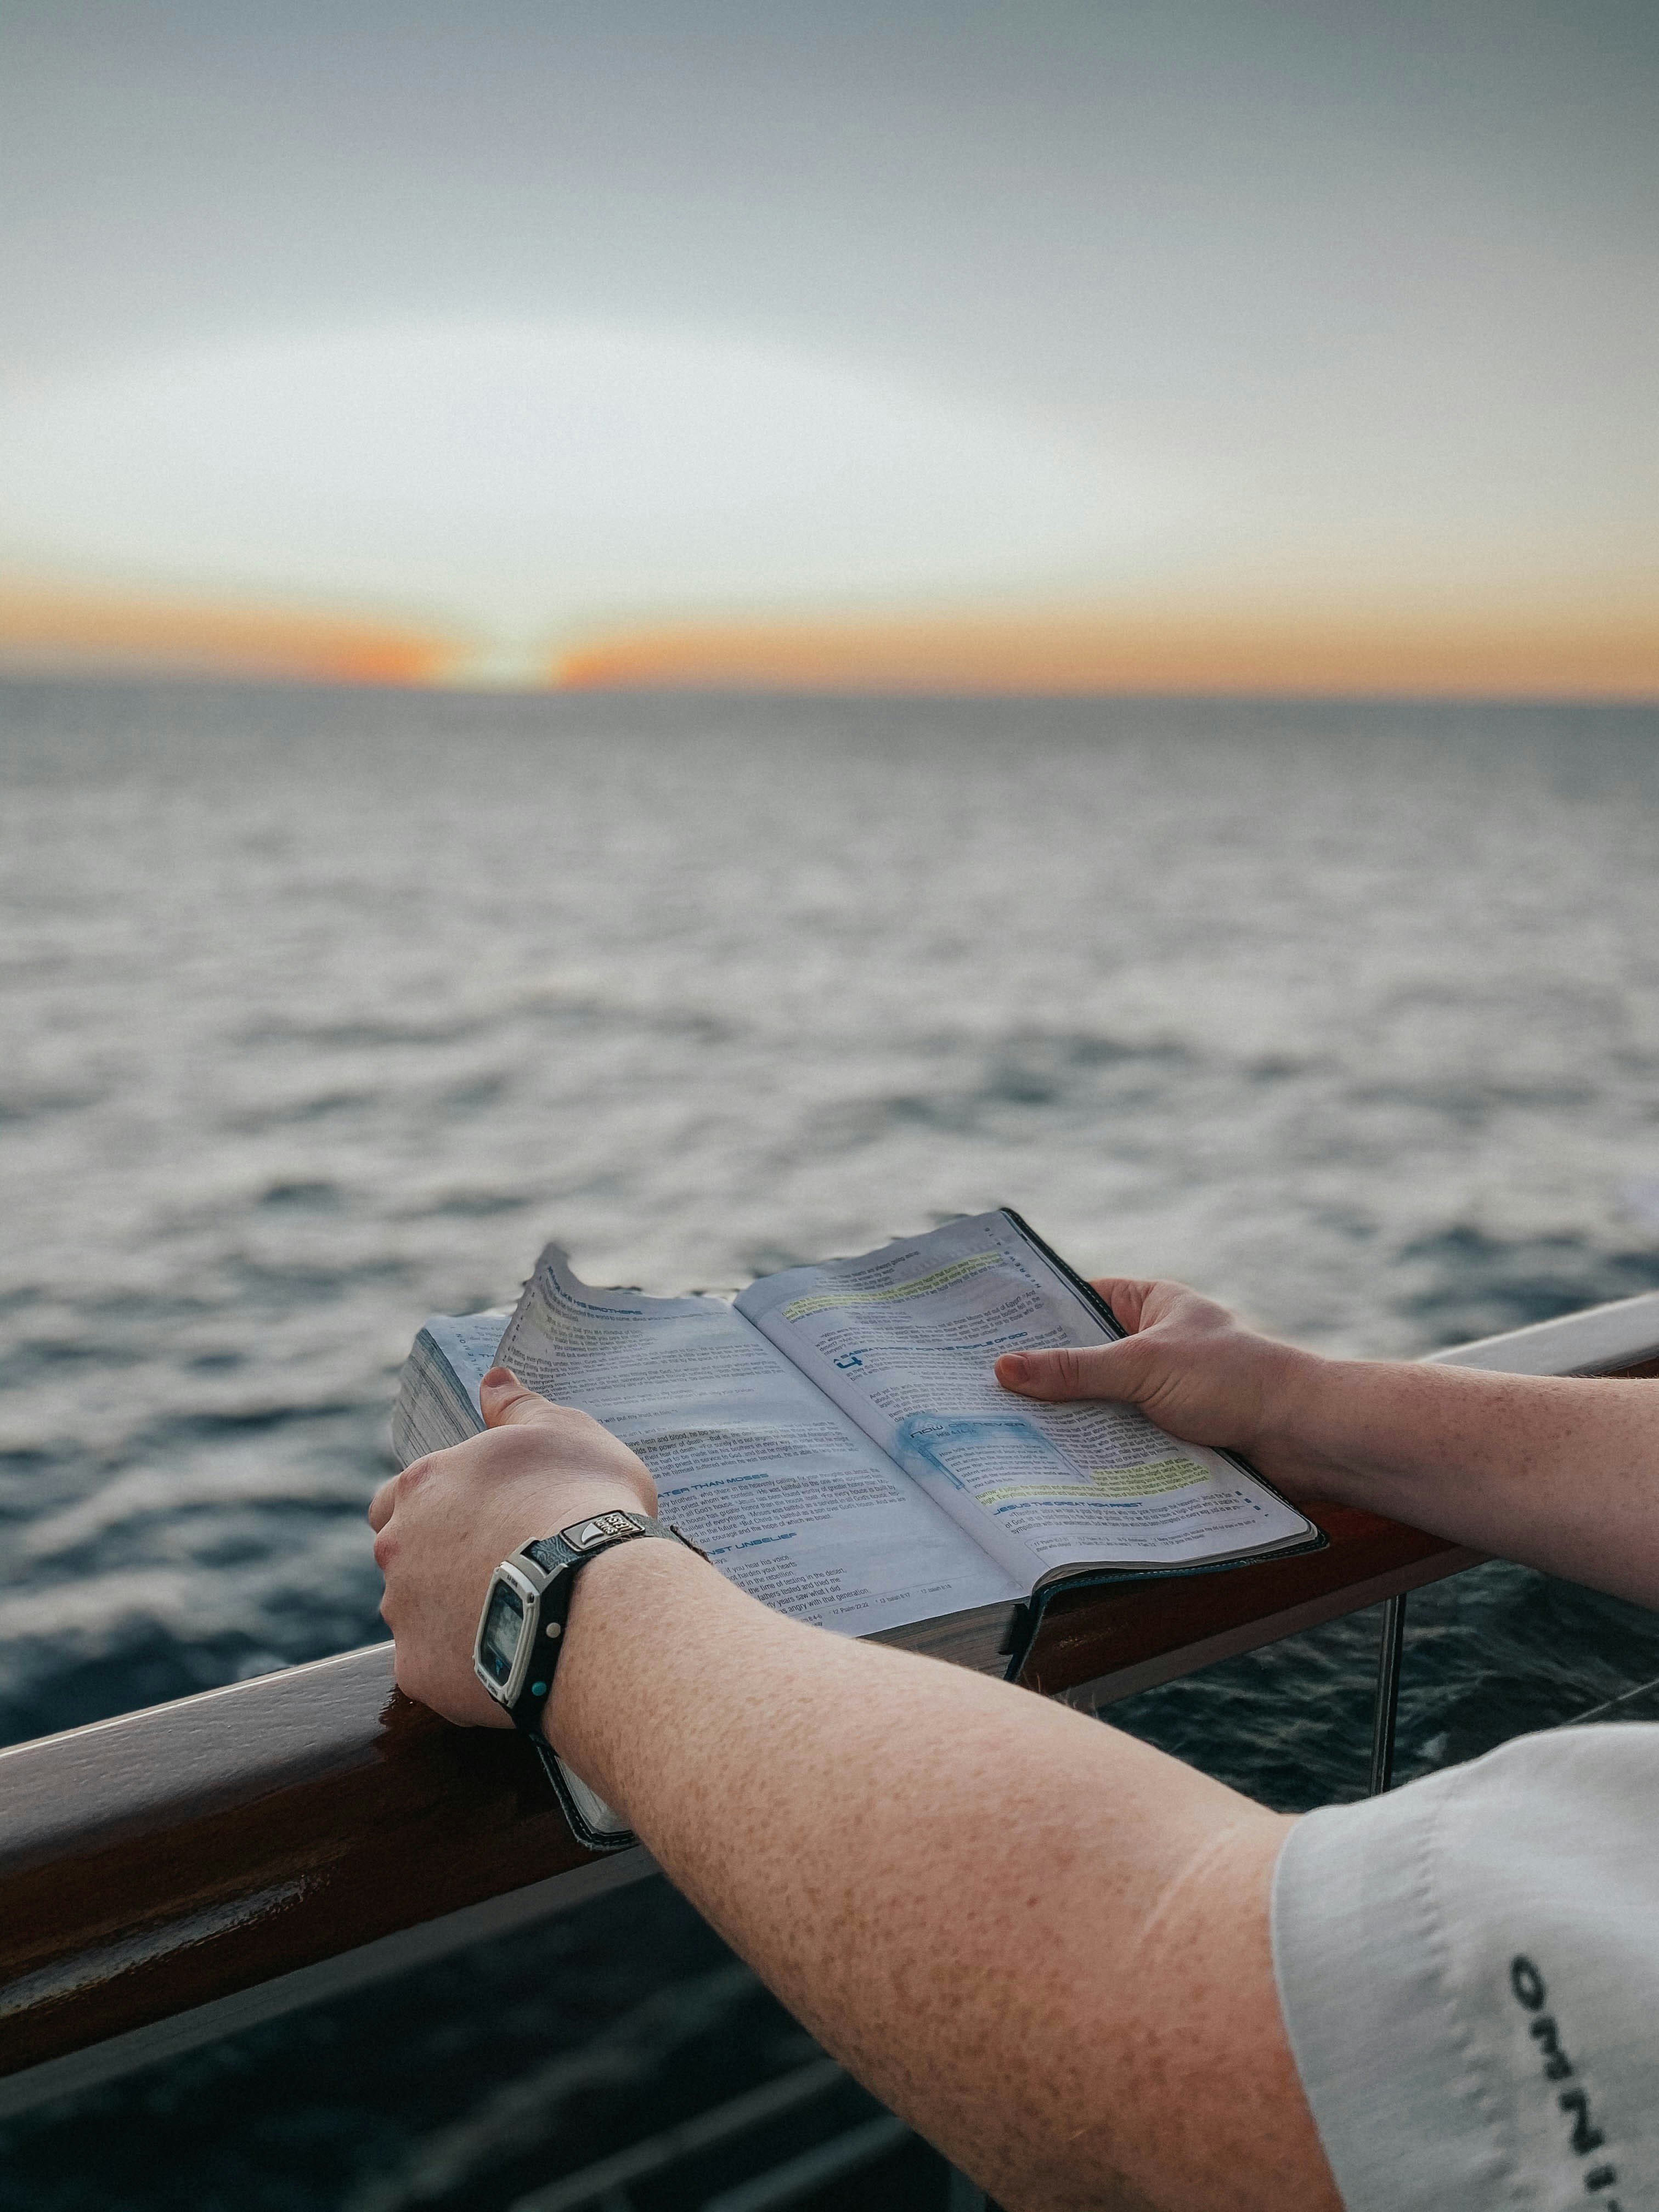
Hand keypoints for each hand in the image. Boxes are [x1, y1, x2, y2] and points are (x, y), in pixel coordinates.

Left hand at [368, 1367, 656, 1727]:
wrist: (593, 1597)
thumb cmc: (583, 1501)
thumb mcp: (563, 1430)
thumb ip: (517, 1407)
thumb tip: (491, 1379)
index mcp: (423, 1484)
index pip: (398, 1496)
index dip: (436, 1507)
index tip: (479, 1519)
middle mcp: (397, 1546)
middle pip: (401, 1556)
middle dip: (437, 1561)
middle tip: (500, 1567)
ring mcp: (402, 1613)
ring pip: (414, 1614)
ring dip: (450, 1613)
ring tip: (514, 1615)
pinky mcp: (418, 1671)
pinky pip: (434, 1667)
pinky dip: (465, 1663)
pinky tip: (512, 1652)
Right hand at [994, 1278, 1313, 1461]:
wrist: (1303, 1439)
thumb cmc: (1235, 1381)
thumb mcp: (1145, 1365)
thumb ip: (1076, 1369)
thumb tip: (1004, 1368)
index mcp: (1149, 1303)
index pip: (1077, 1300)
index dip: (1034, 1315)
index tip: (982, 1333)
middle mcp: (1151, 1344)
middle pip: (1081, 1357)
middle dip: (1041, 1376)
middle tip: (979, 1391)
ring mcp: (1159, 1391)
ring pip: (1096, 1402)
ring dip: (1066, 1420)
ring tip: (1003, 1432)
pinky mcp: (1167, 1434)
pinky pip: (1117, 1439)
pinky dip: (1093, 1451)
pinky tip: (1052, 1466)